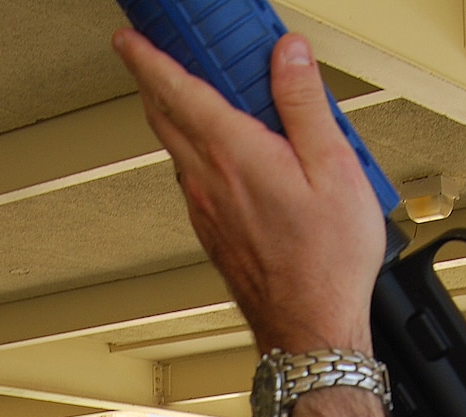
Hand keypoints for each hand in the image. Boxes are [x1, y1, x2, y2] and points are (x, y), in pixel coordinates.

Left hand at [114, 29, 385, 354]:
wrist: (310, 328)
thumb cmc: (326, 262)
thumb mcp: (335, 168)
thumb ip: (304, 103)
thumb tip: (288, 56)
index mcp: (234, 154)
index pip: (177, 90)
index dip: (148, 57)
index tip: (129, 38)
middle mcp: (209, 181)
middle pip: (164, 116)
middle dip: (152, 78)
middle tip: (153, 54)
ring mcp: (206, 211)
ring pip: (176, 148)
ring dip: (174, 115)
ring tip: (193, 94)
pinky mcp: (213, 234)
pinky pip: (193, 179)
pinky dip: (195, 151)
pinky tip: (221, 153)